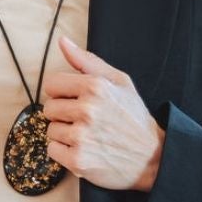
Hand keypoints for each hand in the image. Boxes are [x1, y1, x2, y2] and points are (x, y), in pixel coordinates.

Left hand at [40, 33, 164, 191]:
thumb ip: (88, 61)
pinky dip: (65, 152)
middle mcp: (87, 110)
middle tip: (86, 121)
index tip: (76, 100)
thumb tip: (62, 42)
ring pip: (51, 130)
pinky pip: (52, 150)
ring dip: (65, 134)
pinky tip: (84, 149)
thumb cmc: (134, 117)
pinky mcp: (78, 160)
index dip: (62, 93)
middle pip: (49, 108)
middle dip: (64, 114)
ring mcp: (82, 136)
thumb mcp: (120, 82)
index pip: (51, 84)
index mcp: (95, 87)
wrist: (153, 156)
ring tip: (88, 136)